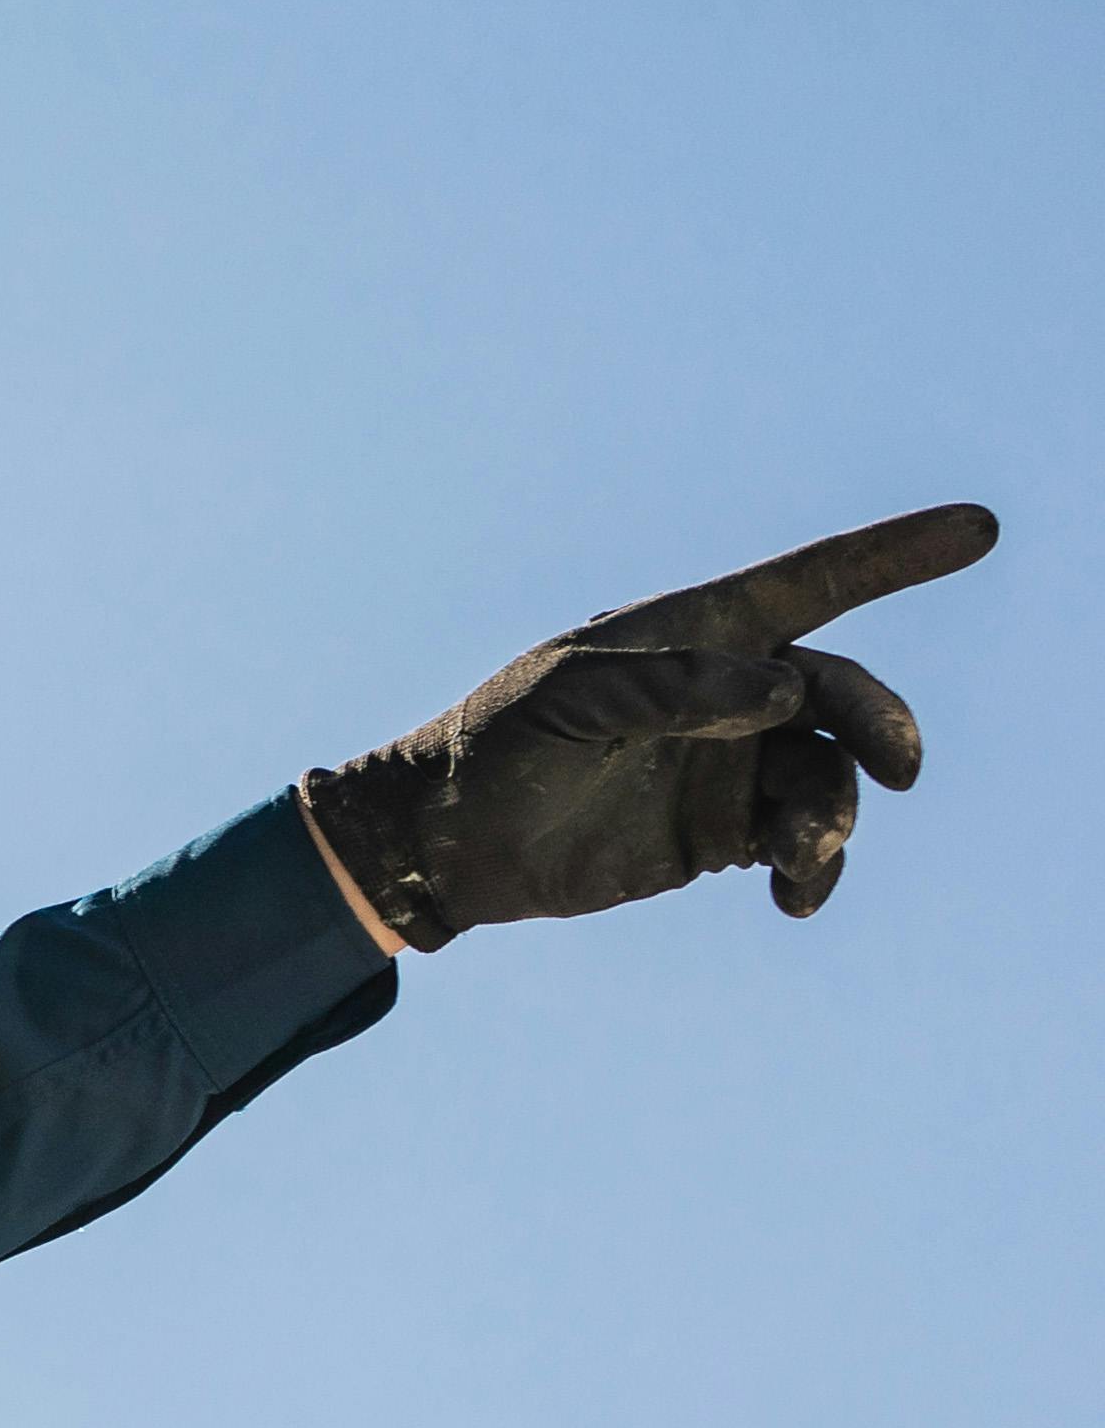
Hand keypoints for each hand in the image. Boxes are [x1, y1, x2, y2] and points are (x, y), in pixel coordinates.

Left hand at [299, 504, 998, 946]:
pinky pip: (803, 843)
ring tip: (797, 856)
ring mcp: (733, 762)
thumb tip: (785, 690)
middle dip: (879, 725)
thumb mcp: (570, 702)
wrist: (449, 845)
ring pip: (830, 777)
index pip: (812, 582)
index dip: (895, 554)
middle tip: (899, 770)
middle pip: (842, 694)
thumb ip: (673, 687)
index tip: (978, 528)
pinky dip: (815, 868)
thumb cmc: (497, 747)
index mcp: (694, 635)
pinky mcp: (724, 832)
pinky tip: (794, 899)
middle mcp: (730, 693)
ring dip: (835, 814)